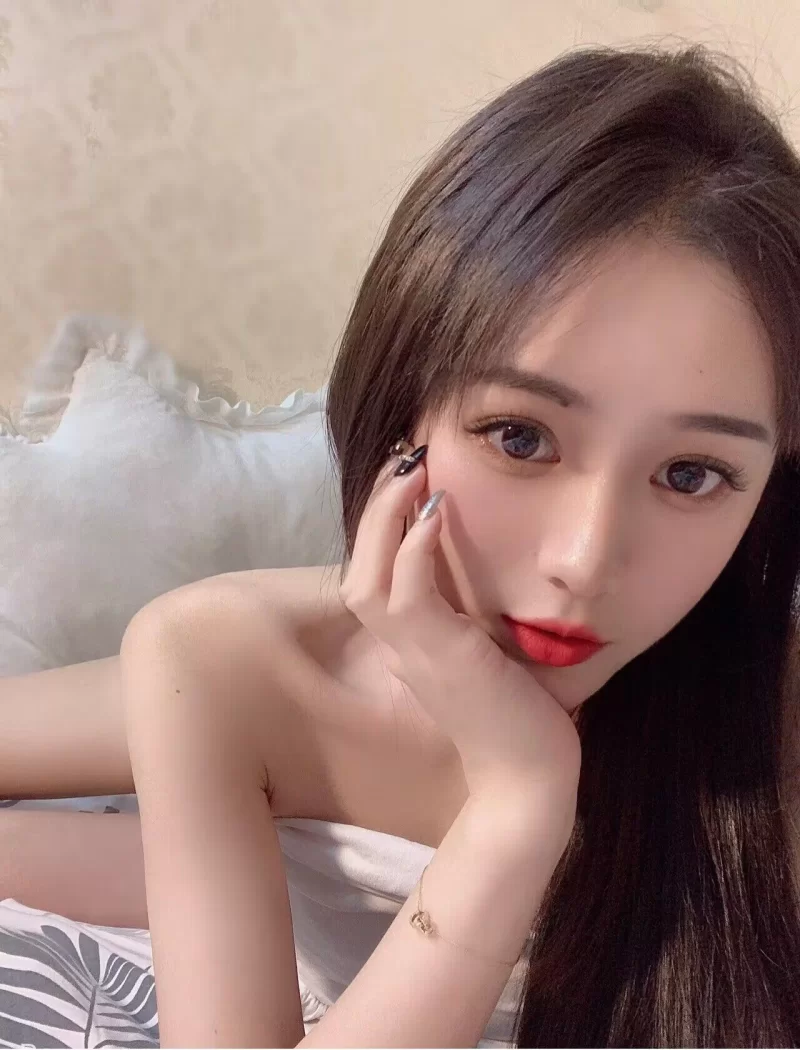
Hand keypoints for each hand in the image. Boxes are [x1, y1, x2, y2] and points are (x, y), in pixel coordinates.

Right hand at [338, 453, 581, 803]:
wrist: (530, 778)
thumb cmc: (519, 718)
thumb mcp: (488, 657)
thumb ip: (471, 622)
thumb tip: (481, 583)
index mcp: (409, 645)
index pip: (377, 575)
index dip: (383, 525)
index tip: (411, 479)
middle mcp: (400, 647)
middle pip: (358, 567)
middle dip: (375, 507)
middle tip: (404, 457)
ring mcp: (414, 652)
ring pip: (368, 576)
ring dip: (384, 517)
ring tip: (411, 469)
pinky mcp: (439, 655)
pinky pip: (407, 593)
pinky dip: (413, 549)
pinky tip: (434, 511)